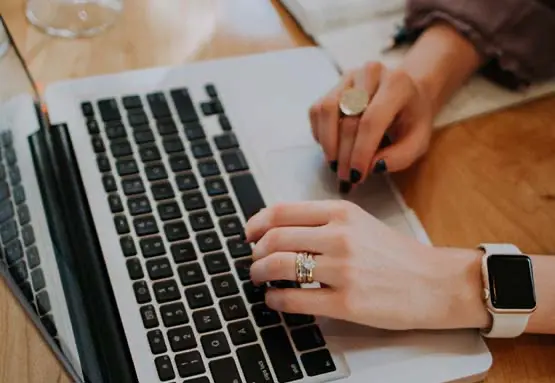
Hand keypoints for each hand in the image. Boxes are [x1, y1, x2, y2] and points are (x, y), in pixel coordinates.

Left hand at [245, 200, 488, 330]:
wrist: (435, 282)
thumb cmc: (396, 254)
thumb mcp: (360, 223)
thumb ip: (322, 222)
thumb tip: (279, 230)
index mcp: (341, 213)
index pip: (282, 211)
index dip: (256, 223)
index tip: (249, 233)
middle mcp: (340, 237)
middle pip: (274, 239)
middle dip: (255, 252)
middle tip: (253, 261)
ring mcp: (343, 270)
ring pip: (279, 267)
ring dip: (259, 274)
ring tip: (259, 279)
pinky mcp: (347, 303)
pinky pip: (295, 299)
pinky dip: (275, 300)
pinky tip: (274, 300)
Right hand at [309, 62, 432, 192]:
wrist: (407, 93)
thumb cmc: (412, 119)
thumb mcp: (418, 142)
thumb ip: (400, 157)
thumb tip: (372, 167)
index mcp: (397, 84)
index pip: (371, 121)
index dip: (360, 152)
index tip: (357, 176)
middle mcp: (370, 74)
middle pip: (348, 120)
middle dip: (344, 155)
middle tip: (346, 178)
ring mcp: (349, 77)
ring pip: (326, 111)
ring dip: (328, 143)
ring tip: (335, 164)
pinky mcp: (334, 85)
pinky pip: (317, 111)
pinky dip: (320, 133)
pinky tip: (332, 148)